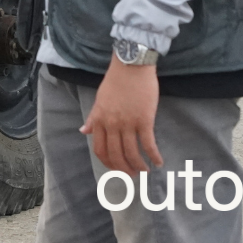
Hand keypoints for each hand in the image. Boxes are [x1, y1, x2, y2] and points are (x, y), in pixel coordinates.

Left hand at [81, 54, 162, 174]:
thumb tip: (83, 131)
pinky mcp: (144, 120)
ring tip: (145, 171)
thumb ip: (93, 118)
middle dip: (124, 170)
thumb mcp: (100, 99)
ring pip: (132, 153)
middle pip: (115, 155)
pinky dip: (154, 156)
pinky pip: (148, 144)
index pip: (100, 149)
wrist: (130, 66)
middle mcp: (112, 124)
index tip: (116, 170)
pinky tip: (159, 162)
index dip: (108, 163)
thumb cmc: (115, 81)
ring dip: (139, 166)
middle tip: (132, 176)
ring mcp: (128, 123)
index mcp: (99, 119)